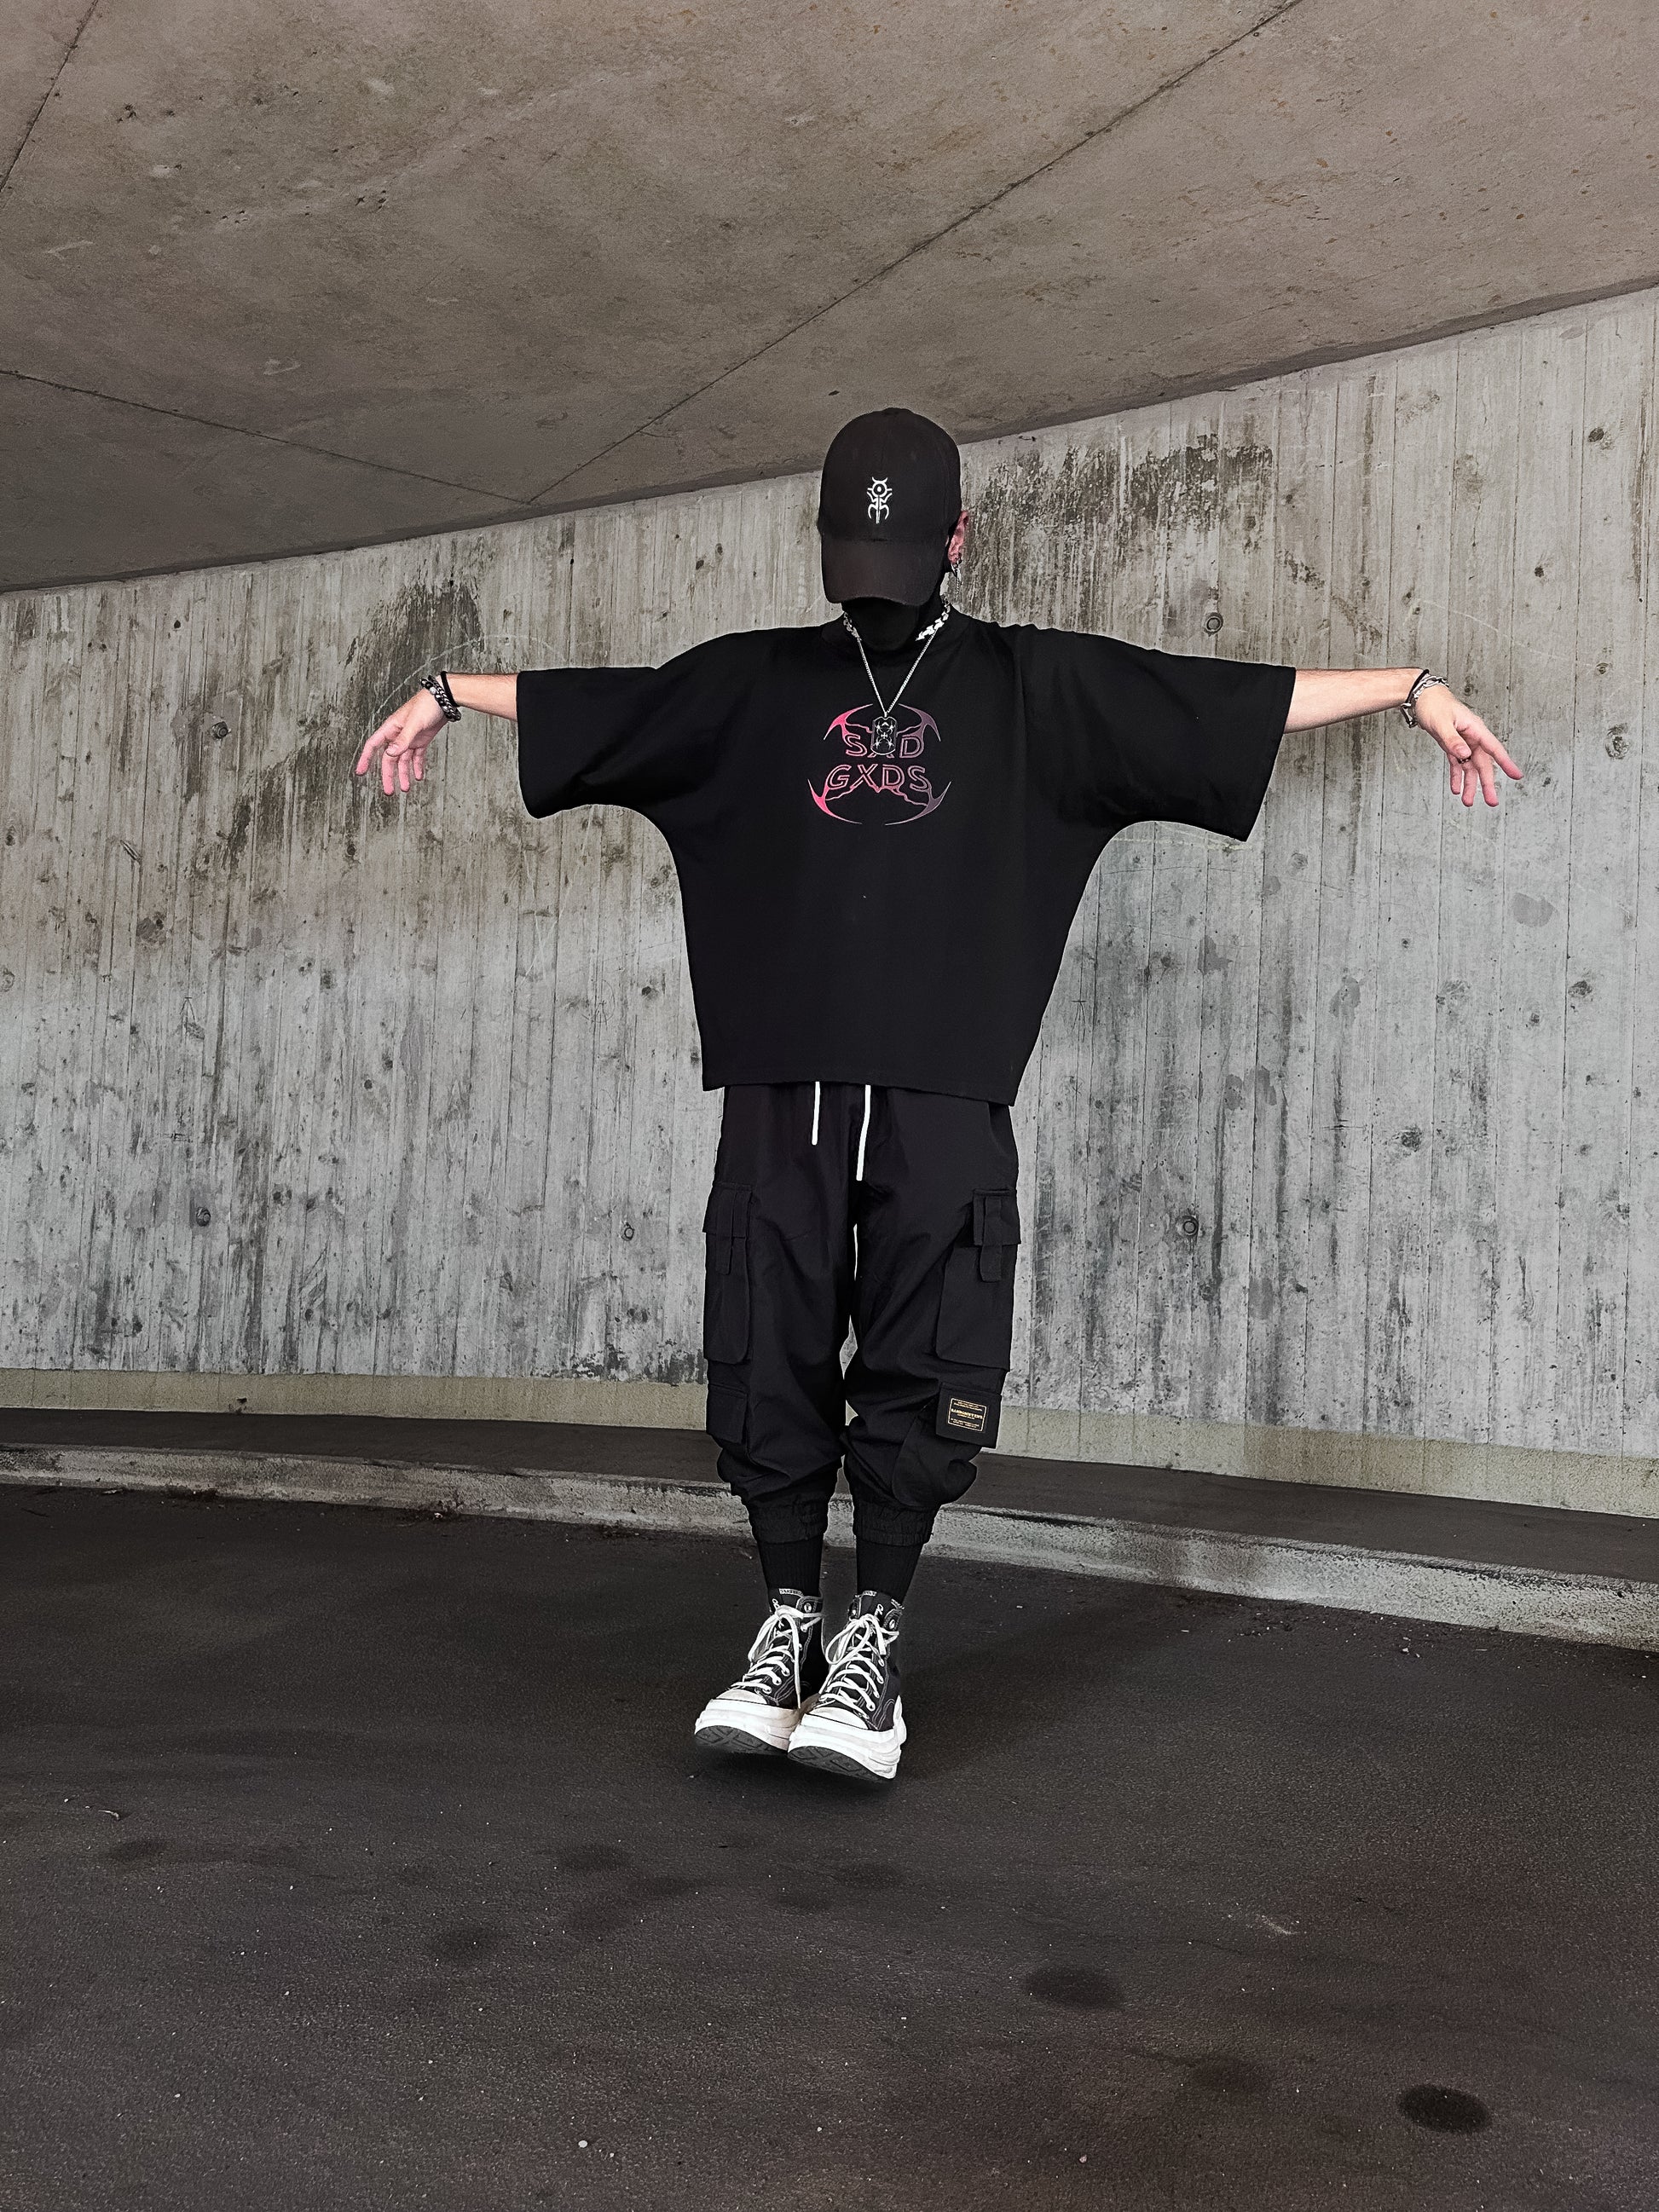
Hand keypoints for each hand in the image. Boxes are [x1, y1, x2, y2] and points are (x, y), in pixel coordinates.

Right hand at [355, 688, 446, 795]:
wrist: (444, 698)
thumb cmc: (426, 705)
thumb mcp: (414, 724)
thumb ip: (403, 740)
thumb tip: (390, 754)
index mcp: (391, 728)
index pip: (373, 746)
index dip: (365, 759)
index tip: (360, 772)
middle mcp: (398, 735)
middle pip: (389, 759)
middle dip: (388, 775)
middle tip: (389, 791)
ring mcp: (409, 738)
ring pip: (403, 760)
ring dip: (403, 774)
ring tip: (405, 788)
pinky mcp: (421, 740)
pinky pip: (416, 757)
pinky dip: (417, 767)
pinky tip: (417, 777)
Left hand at [1412, 686, 1521, 807]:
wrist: (1421, 696)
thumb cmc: (1433, 704)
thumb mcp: (1441, 723)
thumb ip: (1452, 740)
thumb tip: (1465, 754)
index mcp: (1475, 729)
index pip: (1494, 749)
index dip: (1506, 763)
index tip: (1516, 775)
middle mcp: (1472, 736)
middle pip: (1483, 763)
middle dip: (1486, 783)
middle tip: (1491, 801)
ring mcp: (1463, 741)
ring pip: (1470, 767)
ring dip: (1470, 784)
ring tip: (1467, 801)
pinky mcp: (1453, 744)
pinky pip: (1458, 764)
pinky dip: (1457, 776)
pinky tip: (1455, 789)